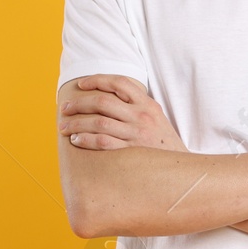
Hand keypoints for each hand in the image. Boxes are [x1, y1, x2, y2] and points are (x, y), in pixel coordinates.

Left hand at [59, 74, 186, 150]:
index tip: (81, 85)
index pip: (119, 83)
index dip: (97, 80)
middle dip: (79, 104)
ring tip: (64, 127)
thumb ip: (137, 106)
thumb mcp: (156, 117)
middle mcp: (141, 116)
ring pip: (98, 122)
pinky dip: (86, 140)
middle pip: (102, 102)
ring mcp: (136, 134)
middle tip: (65, 108)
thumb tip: (109, 97)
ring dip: (77, 123)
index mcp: (147, 104)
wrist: (183, 168)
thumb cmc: (164, 143)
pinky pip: (103, 143)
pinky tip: (75, 140)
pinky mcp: (132, 152)